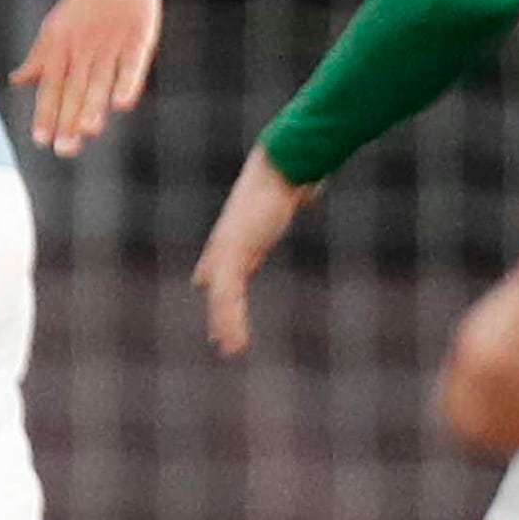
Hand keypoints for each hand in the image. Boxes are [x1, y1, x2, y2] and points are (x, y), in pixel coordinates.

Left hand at [10, 0, 162, 160]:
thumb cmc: (83, 2)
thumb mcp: (55, 28)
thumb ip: (39, 58)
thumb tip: (17, 81)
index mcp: (60, 47)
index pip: (50, 87)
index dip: (46, 113)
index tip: (40, 140)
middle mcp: (82, 48)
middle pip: (74, 89)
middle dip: (68, 120)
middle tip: (64, 150)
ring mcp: (111, 42)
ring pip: (100, 80)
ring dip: (94, 106)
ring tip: (87, 131)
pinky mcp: (138, 36)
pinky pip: (132, 64)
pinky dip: (127, 82)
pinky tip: (123, 104)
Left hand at [191, 143, 310, 360]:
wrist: (280, 170)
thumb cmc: (289, 175)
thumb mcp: (290, 192)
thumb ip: (296, 196)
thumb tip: (309, 188)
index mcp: (240, 232)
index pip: (220, 261)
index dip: (215, 277)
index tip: (208, 288)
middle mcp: (227, 243)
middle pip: (218, 282)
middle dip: (222, 309)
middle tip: (221, 336)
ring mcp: (227, 250)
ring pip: (222, 296)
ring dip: (227, 323)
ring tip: (231, 349)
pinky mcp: (232, 256)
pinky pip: (227, 296)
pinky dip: (229, 320)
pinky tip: (232, 341)